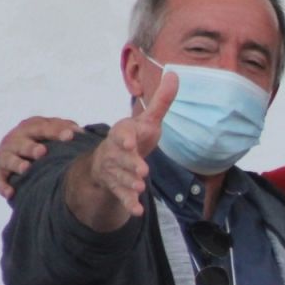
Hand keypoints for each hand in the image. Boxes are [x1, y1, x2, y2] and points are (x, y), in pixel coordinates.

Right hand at [0, 116, 81, 198]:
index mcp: (30, 127)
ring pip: (8, 159)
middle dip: (30, 147)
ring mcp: (4, 155)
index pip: (42, 127)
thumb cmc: (43, 140)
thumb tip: (80, 132)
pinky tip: (11, 193)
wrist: (20, 153)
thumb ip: (65, 128)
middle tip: (42, 152)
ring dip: (16, 163)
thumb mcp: (52, 131)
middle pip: (22, 142)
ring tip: (26, 168)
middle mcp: (14, 139)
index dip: (56, 131)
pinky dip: (2, 186)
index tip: (70, 136)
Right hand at [86, 71, 178, 216]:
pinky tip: (136, 210)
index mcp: (122, 134)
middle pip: (122, 159)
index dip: (125, 139)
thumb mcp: (147, 120)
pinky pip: (121, 197)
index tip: (130, 143)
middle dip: (130, 165)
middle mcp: (115, 153)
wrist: (109, 161)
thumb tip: (175, 73)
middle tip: (142, 171)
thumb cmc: (133, 137)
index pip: (122, 135)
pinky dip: (128, 203)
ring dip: (129, 184)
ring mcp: (115, 171)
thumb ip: (161, 101)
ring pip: (120, 178)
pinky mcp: (117, 188)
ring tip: (140, 187)